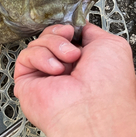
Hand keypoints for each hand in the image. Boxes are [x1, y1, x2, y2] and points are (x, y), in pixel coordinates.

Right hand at [14, 23, 135, 136]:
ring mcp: (45, 75)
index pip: (66, 35)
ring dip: (53, 47)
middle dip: (61, 36)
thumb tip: (78, 26)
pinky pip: (25, 55)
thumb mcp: (111, 45)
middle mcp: (64, 69)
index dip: (68, 28)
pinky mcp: (27, 82)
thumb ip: (92, 32)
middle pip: (50, 35)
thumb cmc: (107, 86)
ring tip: (66, 65)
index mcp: (84, 61)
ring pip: (38, 42)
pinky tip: (54, 71)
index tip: (73, 31)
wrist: (91, 110)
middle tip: (73, 52)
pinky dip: (41, 58)